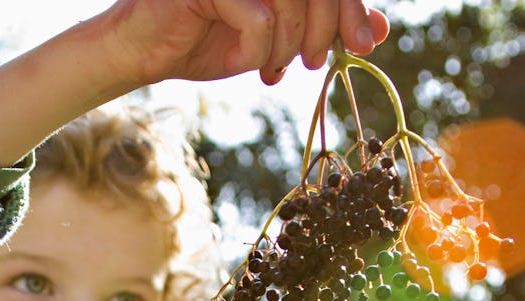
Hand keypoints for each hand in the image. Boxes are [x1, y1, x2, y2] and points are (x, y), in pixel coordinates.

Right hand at [100, 0, 389, 87]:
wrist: (146, 54)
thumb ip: (319, 29)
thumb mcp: (272, 41)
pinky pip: (258, 17)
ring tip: (272, 69)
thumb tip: (379, 30)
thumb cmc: (205, 42)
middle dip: (328, 26)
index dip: (352, 5)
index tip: (364, 42)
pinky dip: (259, 49)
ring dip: (288, 44)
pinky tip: (248, 63)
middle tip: (313, 62)